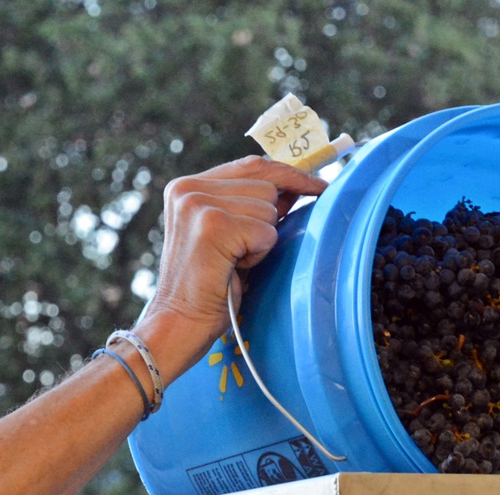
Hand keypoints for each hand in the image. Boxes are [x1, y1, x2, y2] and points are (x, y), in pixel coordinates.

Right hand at [138, 157, 326, 375]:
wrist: (179, 323)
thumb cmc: (209, 286)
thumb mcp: (230, 235)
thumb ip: (253, 206)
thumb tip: (297, 185)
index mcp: (187, 187)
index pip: (252, 165)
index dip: (289, 174)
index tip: (319, 184)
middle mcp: (189, 188)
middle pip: (266, 185)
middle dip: (267, 221)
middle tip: (239, 253)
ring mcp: (199, 203)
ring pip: (268, 209)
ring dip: (261, 240)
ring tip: (233, 261)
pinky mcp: (214, 224)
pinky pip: (267, 231)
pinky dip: (259, 254)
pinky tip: (234, 268)